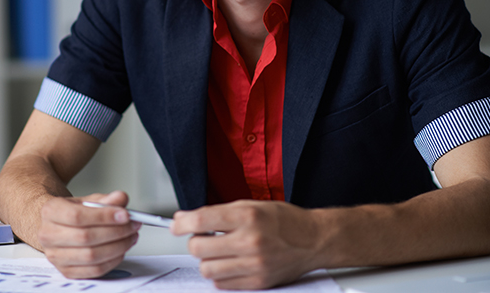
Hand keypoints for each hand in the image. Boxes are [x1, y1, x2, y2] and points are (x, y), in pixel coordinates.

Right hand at [37, 190, 140, 278]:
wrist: (59, 225)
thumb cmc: (74, 212)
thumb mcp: (88, 200)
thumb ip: (106, 199)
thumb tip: (121, 199)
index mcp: (51, 211)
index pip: (77, 216)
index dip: (103, 217)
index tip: (125, 214)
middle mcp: (48, 235)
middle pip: (85, 237)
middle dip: (116, 231)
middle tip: (133, 225)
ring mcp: (55, 256)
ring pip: (91, 256)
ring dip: (118, 247)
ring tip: (130, 236)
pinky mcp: (66, 271)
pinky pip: (94, 270)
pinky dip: (112, 260)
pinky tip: (121, 249)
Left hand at [171, 200, 321, 289]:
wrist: (314, 240)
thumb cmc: (284, 220)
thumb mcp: (252, 205)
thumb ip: (219, 212)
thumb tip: (186, 219)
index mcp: (247, 216)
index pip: (201, 221)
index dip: (181, 223)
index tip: (175, 224)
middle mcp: (250, 241)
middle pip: (198, 248)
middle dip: (195, 242)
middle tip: (202, 237)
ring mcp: (254, 265)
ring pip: (207, 269)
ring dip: (206, 260)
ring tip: (217, 252)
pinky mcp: (258, 283)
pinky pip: (222, 283)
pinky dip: (219, 274)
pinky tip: (228, 263)